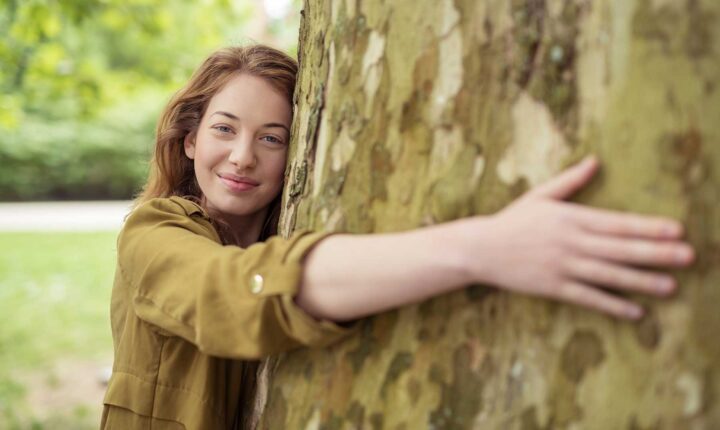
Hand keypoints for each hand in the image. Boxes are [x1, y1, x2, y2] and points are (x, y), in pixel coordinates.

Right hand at [469, 156, 694, 319]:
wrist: (481, 249)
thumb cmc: (512, 220)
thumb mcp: (540, 196)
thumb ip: (570, 181)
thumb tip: (595, 161)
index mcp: (570, 218)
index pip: (617, 222)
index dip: (648, 226)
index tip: (676, 229)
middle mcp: (571, 242)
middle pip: (620, 248)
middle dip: (656, 253)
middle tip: (688, 256)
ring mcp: (562, 266)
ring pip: (609, 275)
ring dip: (642, 281)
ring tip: (671, 286)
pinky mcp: (553, 287)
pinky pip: (588, 297)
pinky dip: (612, 305)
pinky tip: (636, 312)